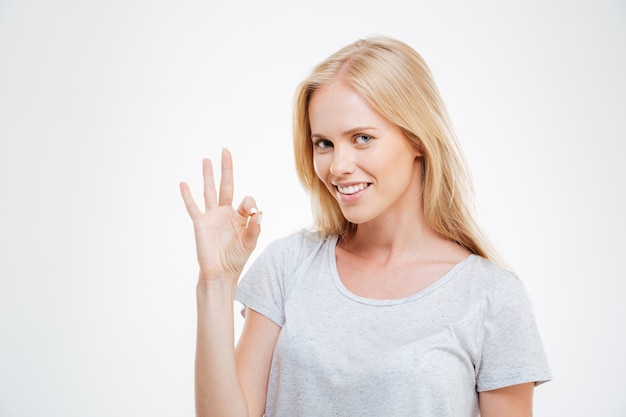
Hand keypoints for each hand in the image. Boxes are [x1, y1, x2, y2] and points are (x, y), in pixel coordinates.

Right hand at [180, 148, 261, 284]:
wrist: (220, 273)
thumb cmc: (236, 259)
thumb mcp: (250, 242)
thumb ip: (255, 227)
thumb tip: (257, 211)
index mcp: (240, 216)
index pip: (246, 200)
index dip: (250, 203)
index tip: (252, 213)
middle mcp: (225, 213)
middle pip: (226, 185)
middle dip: (226, 169)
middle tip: (225, 151)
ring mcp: (212, 216)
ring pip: (209, 191)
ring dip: (207, 175)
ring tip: (206, 159)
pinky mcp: (200, 223)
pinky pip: (193, 207)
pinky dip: (187, 196)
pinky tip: (183, 183)